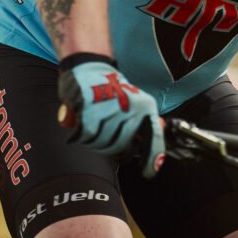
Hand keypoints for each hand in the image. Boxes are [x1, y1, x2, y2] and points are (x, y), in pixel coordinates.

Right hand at [58, 53, 164, 174]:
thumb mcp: (134, 102)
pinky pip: (85, 136)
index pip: (153, 139)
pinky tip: (80, 124)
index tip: (149, 173)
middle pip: (120, 147)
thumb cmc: (111, 88)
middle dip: (110, 147)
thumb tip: (156, 148)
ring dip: (94, 140)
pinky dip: (80, 134)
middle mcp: (131, 108)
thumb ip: (142, 125)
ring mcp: (110, 110)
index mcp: (145, 107)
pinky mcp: (89, 110)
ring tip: (92, 126)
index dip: (152, 159)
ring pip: (101, 144)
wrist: (89, 64)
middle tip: (103, 137)